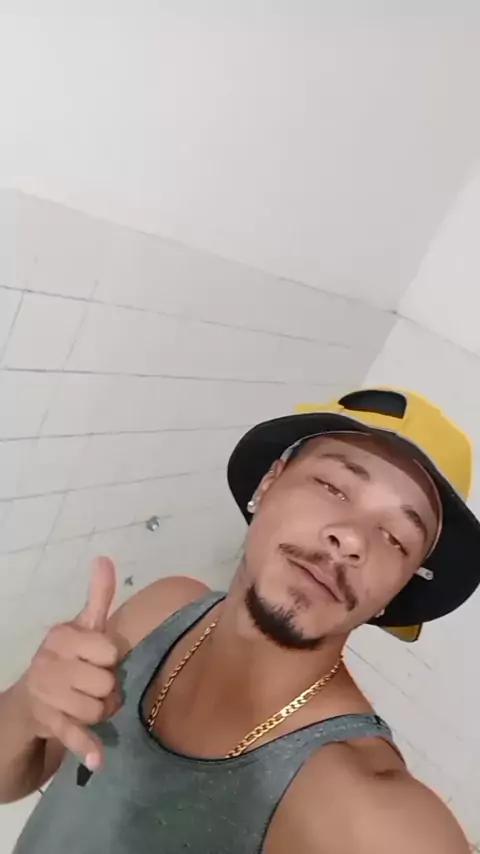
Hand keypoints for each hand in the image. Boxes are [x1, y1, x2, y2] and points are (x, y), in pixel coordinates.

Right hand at [20, 557, 120, 770]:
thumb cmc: (69, 658)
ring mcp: (47, 695)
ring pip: (98, 709)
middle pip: (105, 683)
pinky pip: (74, 734)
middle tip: (97, 685)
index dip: (110, 659)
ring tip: (91, 703)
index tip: (100, 659)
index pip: (108, 651)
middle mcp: (49, 663)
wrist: (32, 697)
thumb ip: (98, 596)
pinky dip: (87, 747)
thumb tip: (104, 558)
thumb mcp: (83, 627)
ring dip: (102, 711)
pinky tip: (98, 758)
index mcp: (61, 636)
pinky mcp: (50, 724)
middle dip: (109, 688)